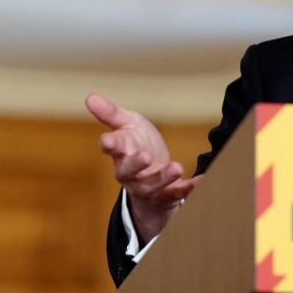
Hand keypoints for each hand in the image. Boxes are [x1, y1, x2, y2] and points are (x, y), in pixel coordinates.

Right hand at [85, 92, 200, 243]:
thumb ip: (111, 114)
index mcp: (121, 152)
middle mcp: (130, 173)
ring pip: (151, 186)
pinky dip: (188, 188)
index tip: (106, 141)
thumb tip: (90, 97)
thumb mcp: (128, 125)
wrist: (154, 174)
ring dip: (163, 178)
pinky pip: (176, 194)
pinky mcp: (166, 195)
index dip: (109, 145)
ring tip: (177, 167)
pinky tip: (202, 179)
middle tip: (146, 156)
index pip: (112, 148)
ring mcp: (148, 186)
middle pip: (127, 171)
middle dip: (135, 164)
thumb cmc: (138, 144)